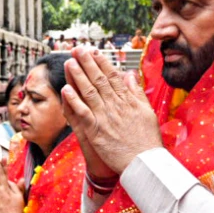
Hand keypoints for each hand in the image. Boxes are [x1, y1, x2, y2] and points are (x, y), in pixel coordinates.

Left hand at [61, 48, 161, 174]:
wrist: (144, 162)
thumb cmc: (147, 140)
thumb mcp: (147, 112)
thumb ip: (137, 93)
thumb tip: (130, 75)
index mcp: (127, 100)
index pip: (112, 77)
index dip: (101, 63)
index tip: (93, 52)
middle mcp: (115, 106)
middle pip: (98, 80)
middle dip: (87, 63)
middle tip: (77, 50)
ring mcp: (105, 117)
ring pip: (89, 92)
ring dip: (78, 76)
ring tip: (69, 62)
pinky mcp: (96, 131)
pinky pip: (82, 113)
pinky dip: (74, 101)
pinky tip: (65, 90)